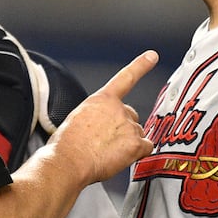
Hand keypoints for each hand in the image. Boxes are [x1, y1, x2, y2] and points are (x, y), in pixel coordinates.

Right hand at [52, 51, 157, 183]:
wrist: (68, 161)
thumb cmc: (66, 145)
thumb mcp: (75, 119)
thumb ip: (94, 117)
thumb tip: (97, 128)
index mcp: (101, 100)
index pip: (126, 77)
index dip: (141, 65)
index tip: (152, 56)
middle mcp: (118, 109)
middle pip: (131, 116)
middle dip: (123, 128)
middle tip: (107, 142)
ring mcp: (129, 126)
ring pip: (137, 134)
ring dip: (128, 143)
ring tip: (108, 153)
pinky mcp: (135, 144)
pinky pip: (146, 148)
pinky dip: (138, 153)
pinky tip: (123, 158)